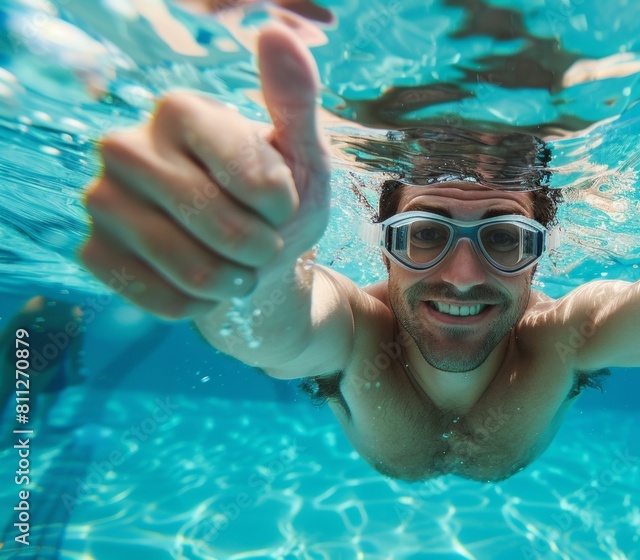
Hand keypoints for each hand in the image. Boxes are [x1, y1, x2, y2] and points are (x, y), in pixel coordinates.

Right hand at [80, 24, 329, 318]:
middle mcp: (125, 144)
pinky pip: (164, 299)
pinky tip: (204, 286)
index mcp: (179, 109)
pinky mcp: (92, 250)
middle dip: (262, 250)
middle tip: (262, 243)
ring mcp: (101, 198)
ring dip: (234, 282)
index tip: (281, 202)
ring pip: (193, 270)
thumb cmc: (275, 201)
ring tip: (238, 267)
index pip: (256, 181)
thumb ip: (293, 98)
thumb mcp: (299, 152)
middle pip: (223, 228)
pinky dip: (201, 306)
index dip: (283, 207)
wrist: (245, 259)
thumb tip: (277, 32)